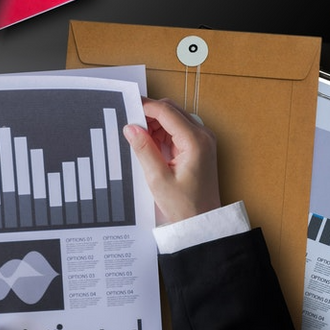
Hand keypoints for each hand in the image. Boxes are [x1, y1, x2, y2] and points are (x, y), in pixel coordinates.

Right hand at [122, 98, 219, 224]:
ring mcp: (202, 140)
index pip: (166, 111)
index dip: (145, 107)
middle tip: (129, 126)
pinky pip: (177, 131)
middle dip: (149, 115)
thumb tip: (130, 127)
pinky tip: (149, 145)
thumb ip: (144, 149)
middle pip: (171, 111)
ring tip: (138, 140)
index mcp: (195, 141)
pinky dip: (161, 133)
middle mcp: (202, 135)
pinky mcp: (198, 147)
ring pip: (173, 119)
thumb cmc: (184, 206)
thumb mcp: (158, 179)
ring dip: (155, 124)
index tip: (126, 106)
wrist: (202, 222)